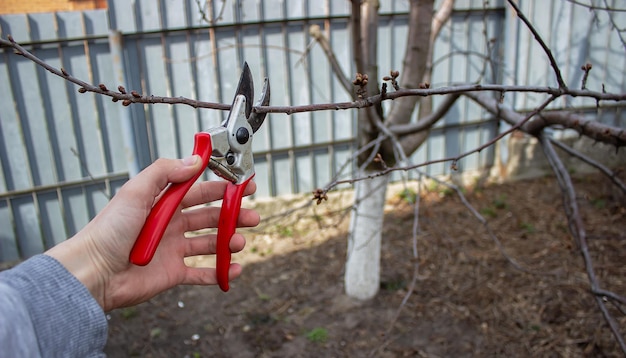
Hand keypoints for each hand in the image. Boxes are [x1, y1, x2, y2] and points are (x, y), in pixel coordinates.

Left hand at [46, 156, 259, 310]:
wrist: (94, 272)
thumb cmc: (110, 230)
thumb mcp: (136, 191)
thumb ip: (166, 172)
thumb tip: (195, 161)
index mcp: (164, 203)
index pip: (199, 191)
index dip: (222, 187)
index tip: (243, 185)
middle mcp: (171, 224)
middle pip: (210, 217)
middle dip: (232, 215)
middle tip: (251, 216)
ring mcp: (173, 249)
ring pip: (210, 243)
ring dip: (228, 242)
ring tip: (239, 242)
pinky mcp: (173, 273)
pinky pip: (202, 273)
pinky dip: (220, 272)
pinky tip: (234, 268)